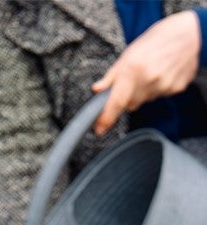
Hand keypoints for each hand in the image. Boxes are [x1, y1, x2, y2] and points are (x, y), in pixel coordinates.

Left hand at [92, 10, 201, 134]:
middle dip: (127, 97)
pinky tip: (161, 74)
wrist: (189, 34)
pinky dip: (157, 89)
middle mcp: (148, 80)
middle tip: (133, 79)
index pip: (116, 102)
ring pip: (144, 101)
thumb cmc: (156, 41)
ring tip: (149, 72)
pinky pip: (159, 96)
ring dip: (143, 92)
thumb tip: (97, 90)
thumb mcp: (127, 54)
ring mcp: (164, 86)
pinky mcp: (176, 89)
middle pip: (129, 104)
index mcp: (133, 70)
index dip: (106, 119)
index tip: (99, 129)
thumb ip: (111, 76)